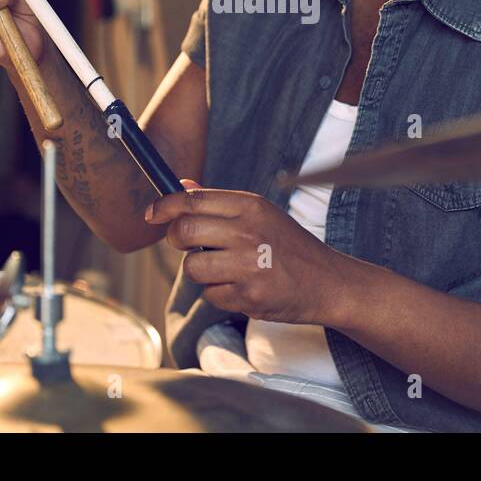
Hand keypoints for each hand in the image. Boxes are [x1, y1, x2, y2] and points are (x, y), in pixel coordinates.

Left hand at [146, 180, 352, 326]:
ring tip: (226, 268)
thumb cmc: (290, 246)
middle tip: (189, 245)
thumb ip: (219, 202)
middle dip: (177, 240)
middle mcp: (249, 232)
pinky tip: (242, 287)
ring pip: (192, 268)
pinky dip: (219, 293)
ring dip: (201, 272)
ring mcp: (249, 265)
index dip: (164, 206)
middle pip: (183, 232)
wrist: (328, 282)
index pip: (193, 200)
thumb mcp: (261, 214)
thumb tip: (181, 184)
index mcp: (251, 206)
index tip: (152, 213)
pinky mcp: (250, 296)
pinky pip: (211, 295)